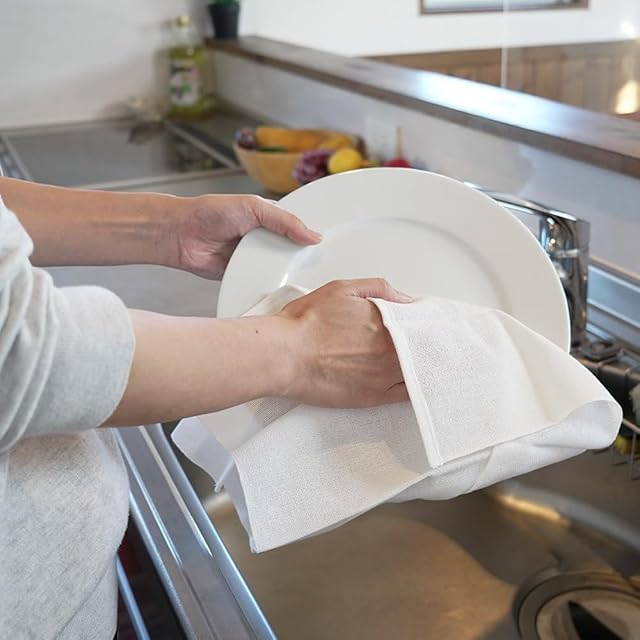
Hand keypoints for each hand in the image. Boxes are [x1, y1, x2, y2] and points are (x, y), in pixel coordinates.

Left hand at [172, 194, 321, 278]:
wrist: (182, 235)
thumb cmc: (211, 213)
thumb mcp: (254, 208)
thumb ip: (285, 221)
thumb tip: (313, 236)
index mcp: (269, 219)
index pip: (298, 228)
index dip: (312, 236)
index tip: (331, 245)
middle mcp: (264, 239)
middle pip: (291, 252)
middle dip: (302, 259)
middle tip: (321, 267)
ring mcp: (254, 258)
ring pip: (278, 269)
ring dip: (286, 273)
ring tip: (305, 280)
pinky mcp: (244, 275)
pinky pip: (261, 282)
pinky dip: (268, 284)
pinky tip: (281, 288)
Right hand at [278, 279, 411, 407]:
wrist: (285, 356)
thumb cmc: (306, 323)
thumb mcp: (341, 290)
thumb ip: (378, 288)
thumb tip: (406, 298)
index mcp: (386, 322)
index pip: (419, 321)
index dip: (422, 320)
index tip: (422, 320)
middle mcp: (390, 351)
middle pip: (422, 347)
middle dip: (424, 342)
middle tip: (424, 339)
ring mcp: (384, 377)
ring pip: (419, 372)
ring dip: (423, 365)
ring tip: (419, 360)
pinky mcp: (374, 398)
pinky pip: (407, 396)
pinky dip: (415, 388)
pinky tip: (415, 382)